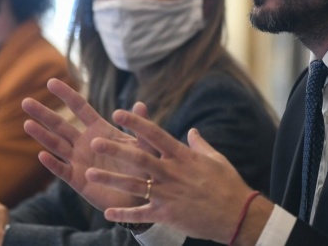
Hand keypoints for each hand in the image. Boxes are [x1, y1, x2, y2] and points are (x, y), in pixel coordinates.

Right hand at [22, 78, 150, 211]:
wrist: (142, 196)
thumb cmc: (144, 167)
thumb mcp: (145, 145)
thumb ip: (141, 126)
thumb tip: (140, 104)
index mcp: (100, 130)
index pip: (80, 108)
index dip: (66, 95)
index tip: (51, 81)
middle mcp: (85, 143)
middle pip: (60, 125)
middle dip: (44, 113)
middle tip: (26, 101)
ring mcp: (79, 161)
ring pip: (56, 145)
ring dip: (42, 135)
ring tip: (27, 123)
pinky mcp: (78, 180)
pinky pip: (62, 170)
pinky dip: (53, 163)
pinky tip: (42, 155)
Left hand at [86, 110, 265, 243]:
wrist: (237, 214)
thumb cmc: (228, 184)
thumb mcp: (215, 158)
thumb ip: (199, 143)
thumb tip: (191, 131)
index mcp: (182, 156)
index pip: (154, 134)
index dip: (136, 123)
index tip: (118, 112)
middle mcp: (172, 172)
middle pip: (138, 158)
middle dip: (115, 149)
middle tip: (94, 142)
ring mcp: (168, 194)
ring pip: (134, 185)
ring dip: (111, 179)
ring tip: (89, 174)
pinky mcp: (168, 214)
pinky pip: (141, 214)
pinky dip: (124, 215)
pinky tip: (107, 214)